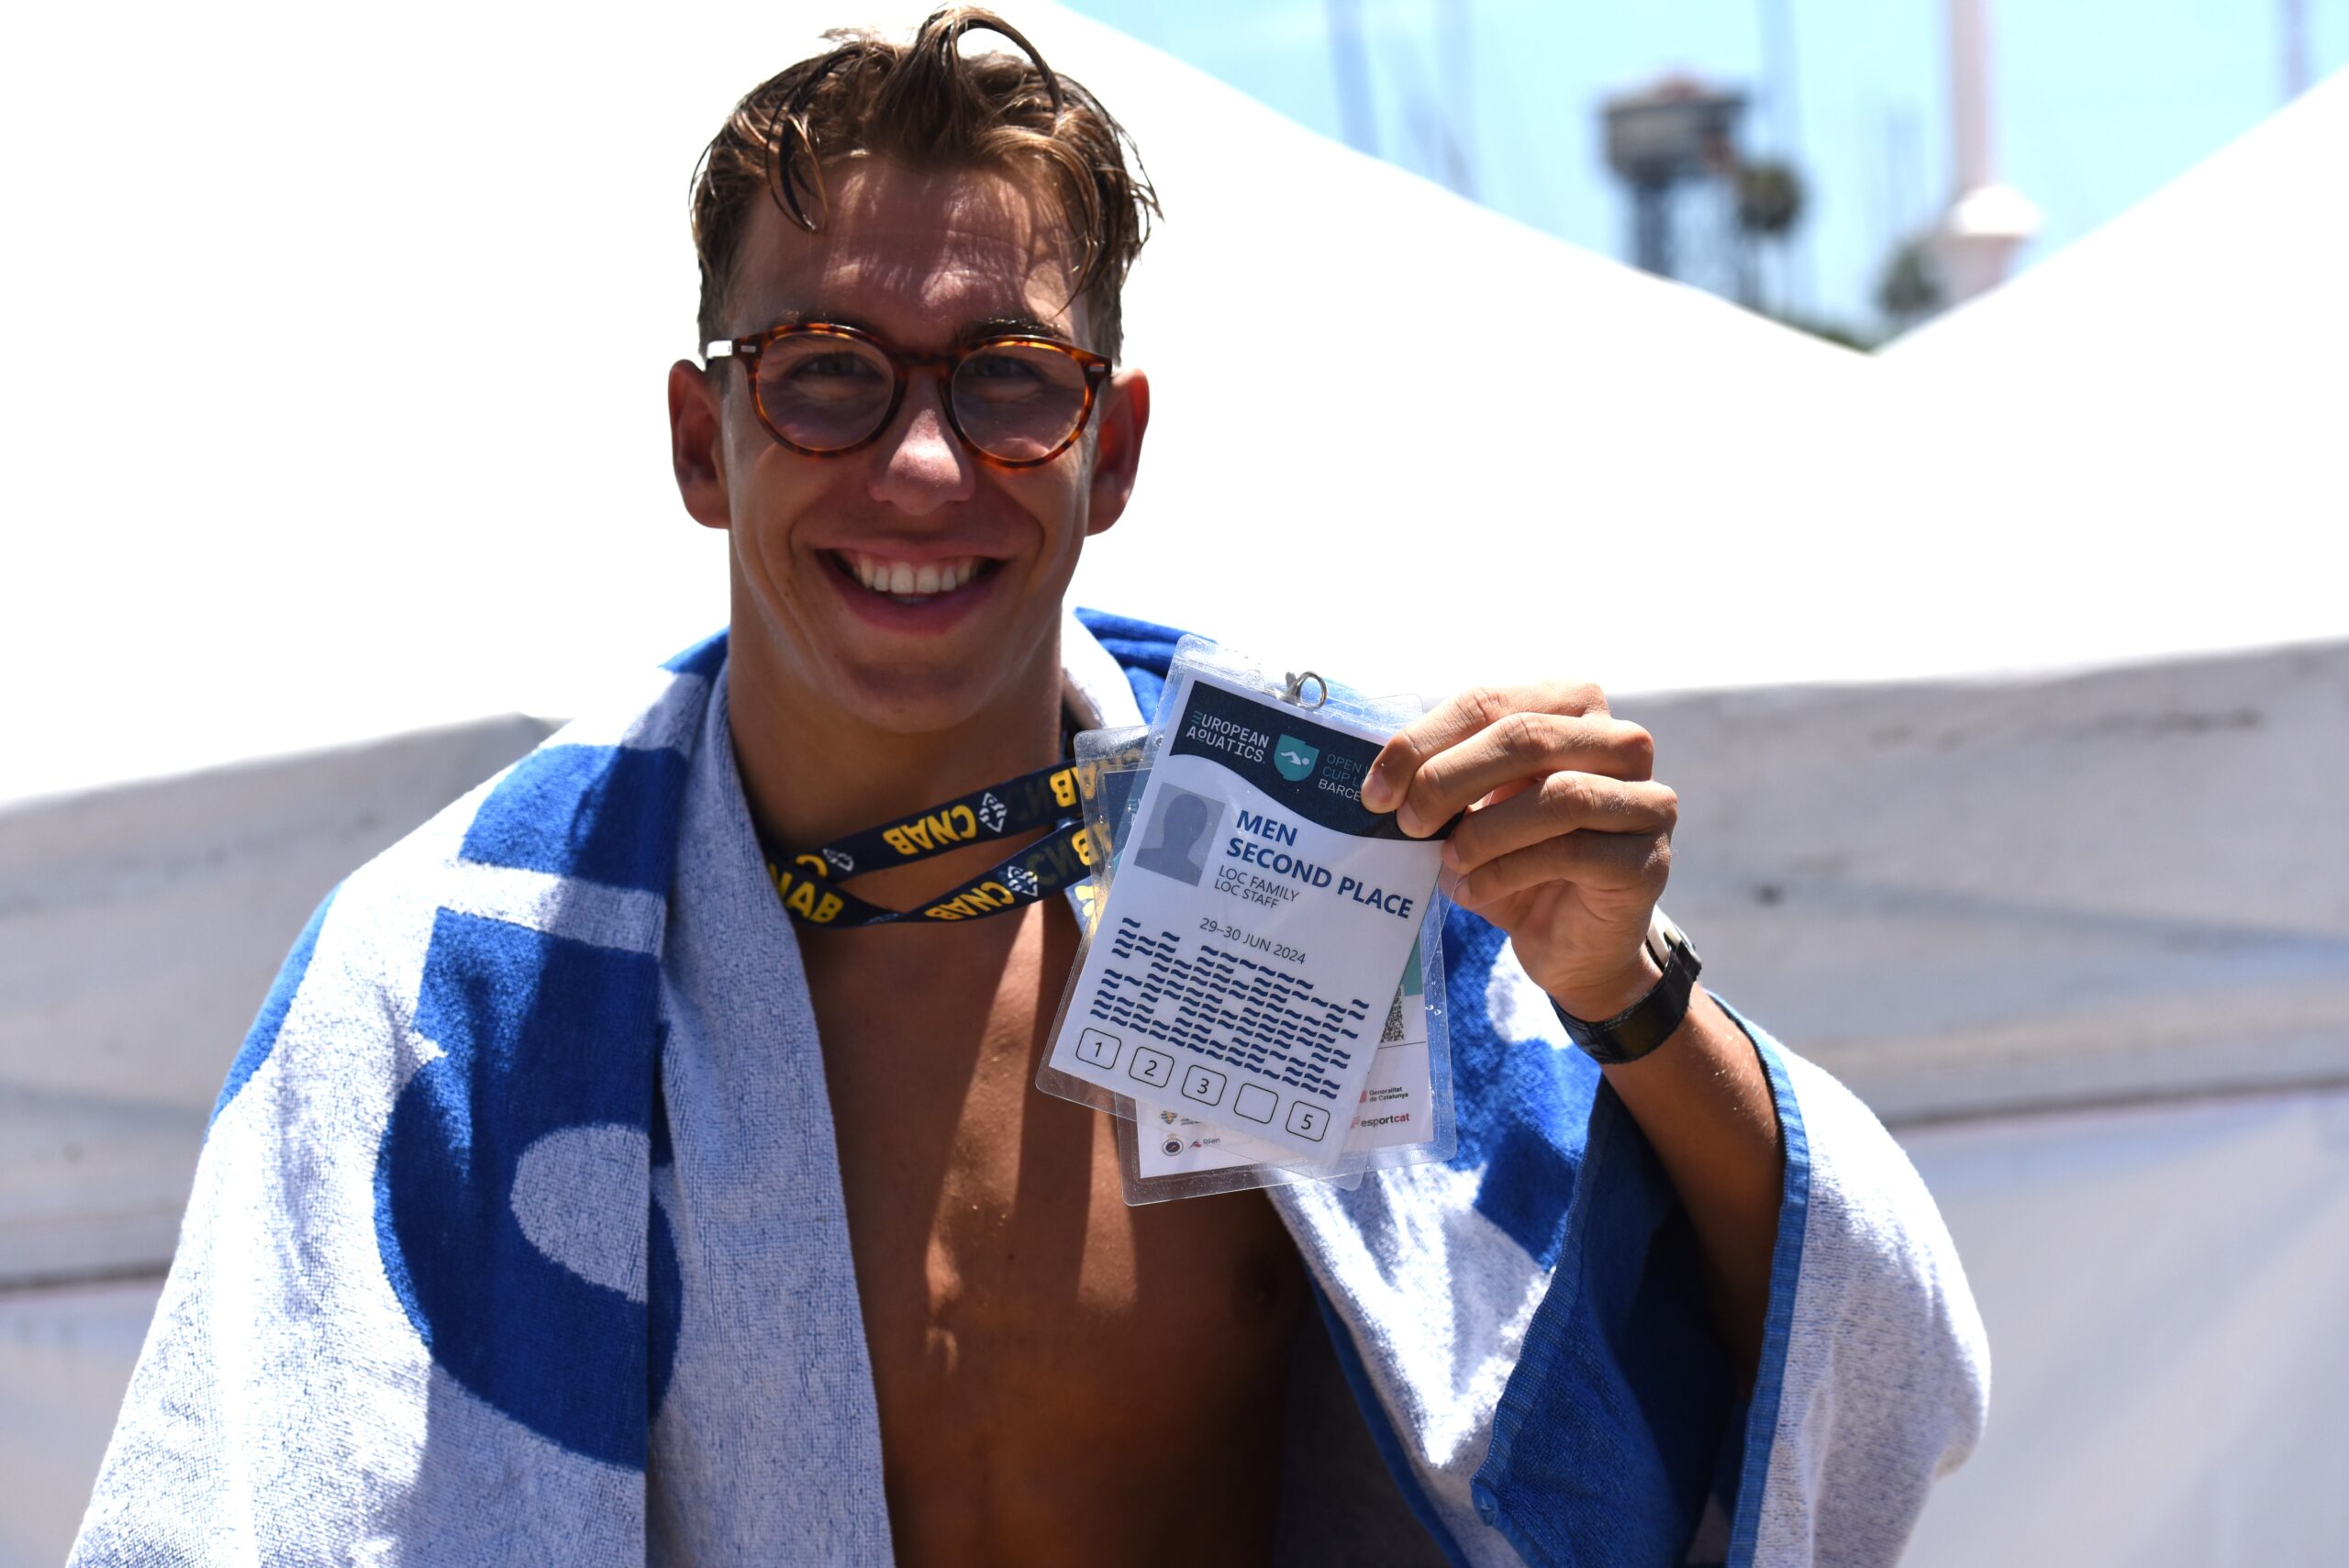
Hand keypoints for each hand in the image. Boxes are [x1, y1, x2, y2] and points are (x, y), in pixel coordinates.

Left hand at [1361, 682, 1676, 1020]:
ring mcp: (1647, 801)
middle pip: (1525, 736)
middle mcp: (1622, 743)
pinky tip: (1472, 892)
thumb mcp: (1473, 809)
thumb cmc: (1518, 862)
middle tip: (1407, 823)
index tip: (1375, 790)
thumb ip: (1442, 776)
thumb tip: (1379, 775)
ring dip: (1484, 831)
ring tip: (1446, 861)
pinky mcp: (1647, 860)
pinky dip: (1505, 872)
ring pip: (1558, 794)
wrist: (1571, 944)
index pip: (1490, 702)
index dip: (1424, 741)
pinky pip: (1571, 852)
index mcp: (1573, 708)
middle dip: (1448, 779)